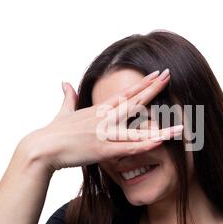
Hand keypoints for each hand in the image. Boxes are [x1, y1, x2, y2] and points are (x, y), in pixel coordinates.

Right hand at [20, 69, 182, 172]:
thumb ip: (67, 97)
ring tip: (181, 123)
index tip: (156, 74)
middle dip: (152, 88)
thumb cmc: (52, 132)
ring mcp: (105, 132)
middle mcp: (104, 117)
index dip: (142, 83)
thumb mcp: (63, 111)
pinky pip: (129, 147)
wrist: (41, 147)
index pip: (125, 92)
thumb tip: (64, 83)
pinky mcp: (103, 149)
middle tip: (169, 75)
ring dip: (160, 126)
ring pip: (137, 126)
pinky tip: (160, 141)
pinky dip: (145, 144)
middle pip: (133, 100)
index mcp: (98, 109)